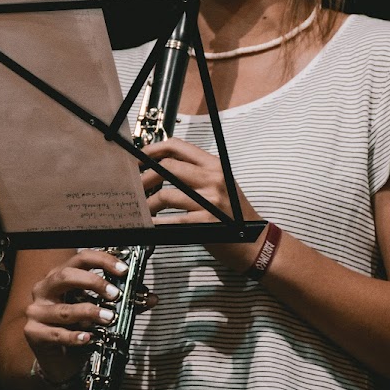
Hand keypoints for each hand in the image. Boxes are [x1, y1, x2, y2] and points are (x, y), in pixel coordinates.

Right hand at [25, 249, 156, 383]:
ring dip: (90, 312)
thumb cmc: (78, 328)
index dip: (103, 261)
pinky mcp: (34, 333)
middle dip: (94, 282)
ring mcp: (37, 311)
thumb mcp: (99, 311)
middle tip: (115, 294)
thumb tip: (150, 298)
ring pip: (65, 309)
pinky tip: (88, 338)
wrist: (59, 359)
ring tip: (109, 318)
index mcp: (60, 276)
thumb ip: (123, 303)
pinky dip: (75, 336)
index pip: (81, 259)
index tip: (123, 270)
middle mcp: (45, 289)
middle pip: (66, 276)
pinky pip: (57, 333)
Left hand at [141, 138, 262, 273]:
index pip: (178, 146)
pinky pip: (173, 219)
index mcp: (214, 165)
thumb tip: (159, 167)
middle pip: (167, 167)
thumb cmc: (234, 215)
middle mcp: (214, 178)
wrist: (255, 242)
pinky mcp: (207, 221)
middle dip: (144, 178)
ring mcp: (211, 200)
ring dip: (148, 203)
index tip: (138, 158)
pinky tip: (151, 225)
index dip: (152, 150)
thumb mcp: (220, 185)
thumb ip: (195, 173)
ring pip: (166, 194)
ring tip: (143, 210)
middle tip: (134, 188)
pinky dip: (158, 223)